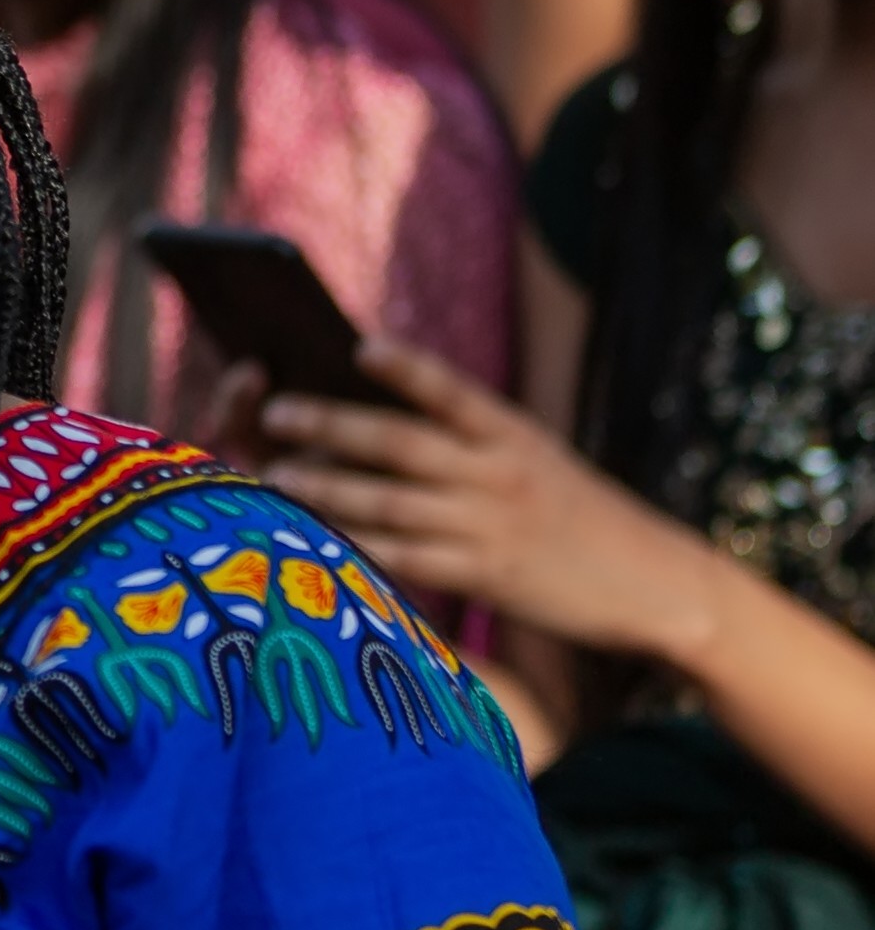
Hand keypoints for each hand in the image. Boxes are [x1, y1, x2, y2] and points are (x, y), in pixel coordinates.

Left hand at [247, 339, 721, 660]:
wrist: (656, 582)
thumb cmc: (582, 517)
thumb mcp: (539, 461)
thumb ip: (476, 442)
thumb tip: (389, 424)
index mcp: (513, 434)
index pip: (451, 391)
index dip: (405, 369)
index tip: (359, 347)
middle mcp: (497, 472)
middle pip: (399, 442)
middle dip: (330, 425)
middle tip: (273, 413)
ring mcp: (488, 525)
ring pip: (388, 502)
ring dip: (325, 487)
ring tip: (275, 475)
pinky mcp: (485, 576)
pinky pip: (406, 560)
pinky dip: (358, 549)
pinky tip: (316, 542)